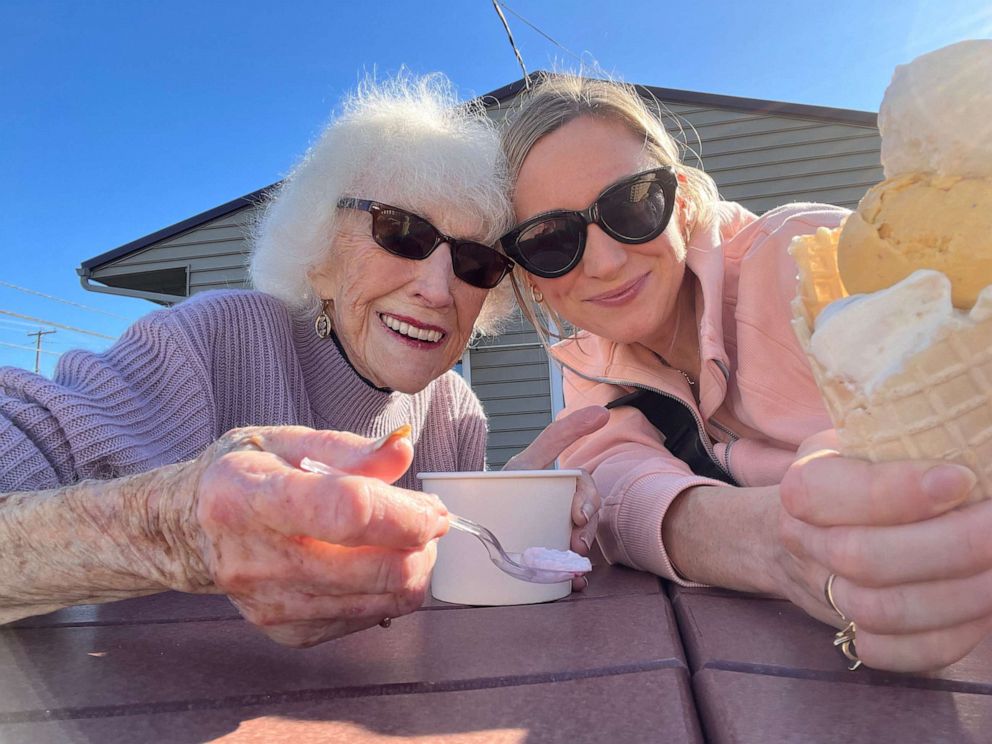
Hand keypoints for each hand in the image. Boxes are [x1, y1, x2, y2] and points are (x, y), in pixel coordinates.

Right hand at [171, 425, 447, 646]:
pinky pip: (365, 619)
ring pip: (381, 600)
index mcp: (248, 495)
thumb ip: (350, 449)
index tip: (433, 510)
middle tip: (424, 521)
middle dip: (421, 546)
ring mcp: (269, 603)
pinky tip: (369, 563)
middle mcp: (254, 558)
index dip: (404, 515)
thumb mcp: (285, 440)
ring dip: (412, 570)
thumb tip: (404, 451)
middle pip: (374, 569)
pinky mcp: (284, 631)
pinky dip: (384, 593)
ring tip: (402, 539)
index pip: (345, 513)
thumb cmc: (242, 475)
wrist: (188, 530)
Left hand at [503, 406, 608, 589]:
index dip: (589, 499)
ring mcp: (550, 534)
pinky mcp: (542, 558)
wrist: (465, 524)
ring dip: (582, 560)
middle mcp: (556, 510)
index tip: (580, 516)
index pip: (583, 487)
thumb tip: (603, 412)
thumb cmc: (499, 488)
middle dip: (587, 534)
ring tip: (574, 570)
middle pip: (585, 520)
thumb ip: (558, 435)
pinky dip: (572, 577)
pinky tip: (572, 584)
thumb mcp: (527, 463)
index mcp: (556, 487)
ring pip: (579, 546)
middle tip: (575, 547)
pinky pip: (565, 570)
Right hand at [777, 431, 991, 671]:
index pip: (829, 492)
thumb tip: (974, 443)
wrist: (799, 533)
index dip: (897, 491)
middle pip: (863, 558)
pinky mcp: (853, 636)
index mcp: (802, 485)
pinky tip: (984, 608)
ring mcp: (825, 594)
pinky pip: (899, 655)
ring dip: (960, 594)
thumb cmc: (849, 475)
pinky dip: (950, 637)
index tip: (962, 478)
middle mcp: (804, 543)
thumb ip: (900, 441)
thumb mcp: (859, 441)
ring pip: (883, 612)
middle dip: (950, 545)